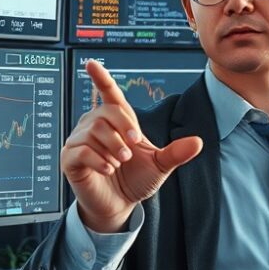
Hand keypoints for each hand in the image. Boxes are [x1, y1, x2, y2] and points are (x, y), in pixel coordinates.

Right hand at [61, 60, 202, 232]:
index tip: (91, 63)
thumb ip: (176, 152)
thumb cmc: (137, 181)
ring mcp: (80, 141)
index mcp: (116, 121)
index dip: (101, 78)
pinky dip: (99, 161)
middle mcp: (94, 126)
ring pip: (94, 131)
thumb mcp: (159, 165)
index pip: (108, 94)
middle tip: (133, 150)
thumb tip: (198, 142)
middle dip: (123, 130)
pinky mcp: (70, 158)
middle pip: (106, 113)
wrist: (121, 205)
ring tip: (119, 164)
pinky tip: (108, 170)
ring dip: (113, 149)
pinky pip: (82, 150)